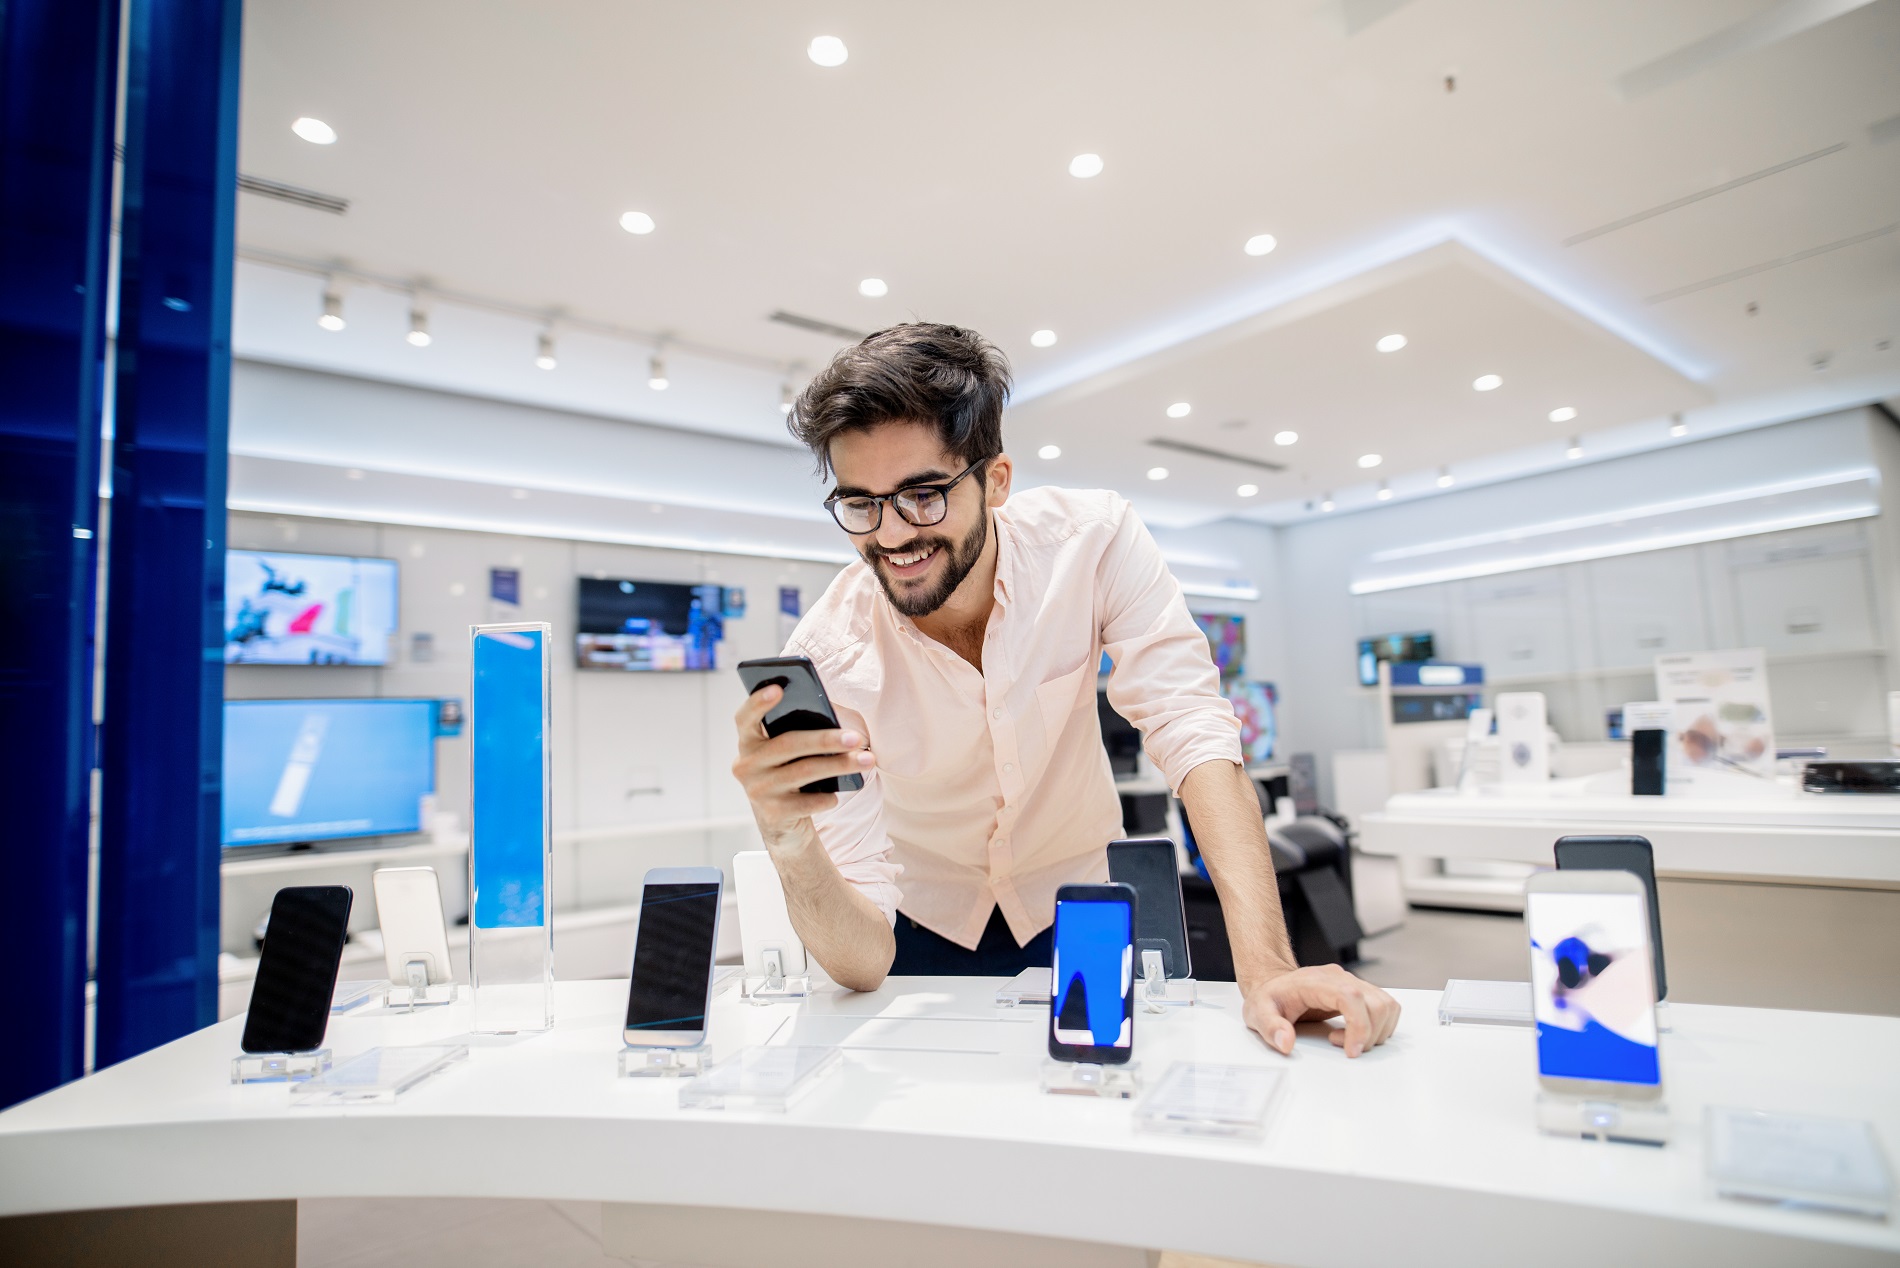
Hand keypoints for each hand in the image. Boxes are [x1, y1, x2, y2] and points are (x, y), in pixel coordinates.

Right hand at [731, 685, 875, 846]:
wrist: (783, 825)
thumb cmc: (791, 774)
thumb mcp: (789, 754)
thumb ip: (798, 732)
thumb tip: (830, 716)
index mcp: (749, 742)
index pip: (745, 718)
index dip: (758, 702)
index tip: (779, 688)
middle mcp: (746, 765)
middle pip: (788, 744)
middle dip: (826, 740)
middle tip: (858, 737)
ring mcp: (757, 791)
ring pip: (803, 772)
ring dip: (839, 766)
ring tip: (867, 761)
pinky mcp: (772, 814)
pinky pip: (806, 803)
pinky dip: (825, 798)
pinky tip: (838, 796)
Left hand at [1241, 964, 1400, 1057]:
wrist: (1275, 984)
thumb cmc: (1269, 998)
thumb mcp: (1258, 1013)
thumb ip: (1271, 1028)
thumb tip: (1286, 1043)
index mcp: (1316, 981)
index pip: (1351, 996)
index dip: (1359, 1026)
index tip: (1351, 1051)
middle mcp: (1339, 978)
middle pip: (1376, 1003)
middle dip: (1368, 1035)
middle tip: (1344, 1047)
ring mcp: (1352, 983)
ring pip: (1386, 1005)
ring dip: (1376, 1032)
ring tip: (1347, 1040)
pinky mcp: (1360, 992)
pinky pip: (1386, 1007)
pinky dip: (1379, 1026)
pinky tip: (1354, 1033)